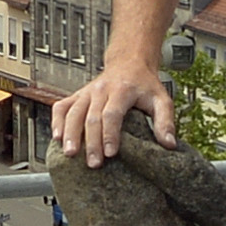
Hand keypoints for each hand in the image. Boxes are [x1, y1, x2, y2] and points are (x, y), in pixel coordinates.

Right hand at [51, 61, 175, 165]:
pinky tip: (57, 138)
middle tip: (93, 163)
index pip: (113, 114)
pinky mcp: (77, 95)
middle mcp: (101, 90)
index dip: (110, 134)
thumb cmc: (144, 84)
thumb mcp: (161, 99)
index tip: (110, 153)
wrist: (129, 62)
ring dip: (70, 134)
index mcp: (122, 90)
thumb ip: (165, 121)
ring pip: (73, 113)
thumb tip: (169, 144)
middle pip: (91, 117)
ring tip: (70, 154)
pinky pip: (61, 107)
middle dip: (91, 142)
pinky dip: (57, 121)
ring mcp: (86, 92)